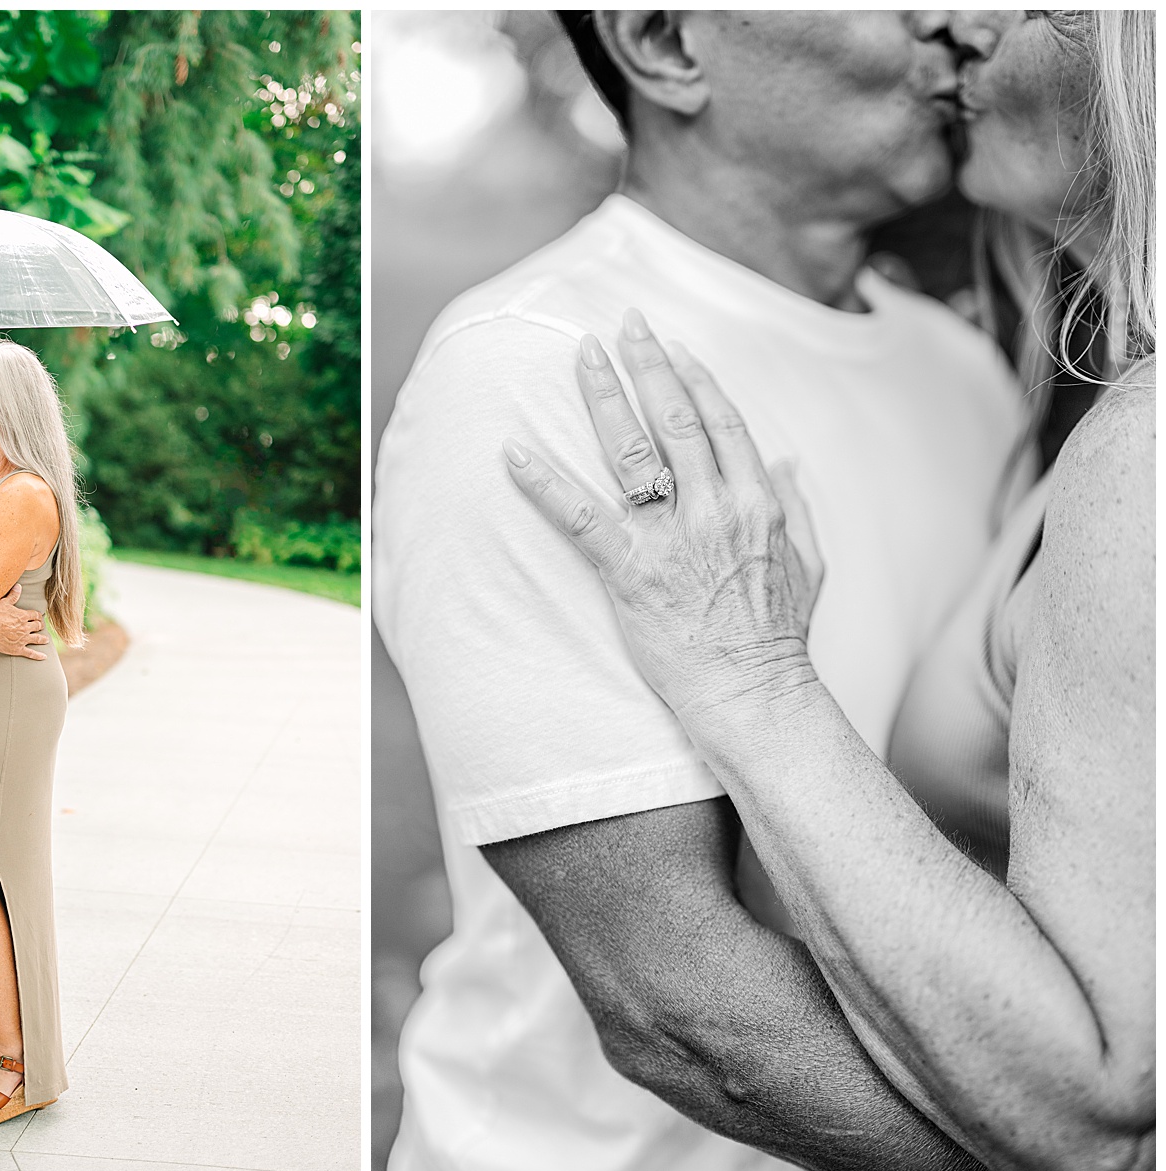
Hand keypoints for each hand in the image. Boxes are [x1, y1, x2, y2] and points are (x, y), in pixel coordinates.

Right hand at [0, 584, 49, 659]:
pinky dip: (38, 655)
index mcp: (23, 616)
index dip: (38, 616)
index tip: (39, 617)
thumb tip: (18, 586)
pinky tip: (44, 657)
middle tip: (41, 627)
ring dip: (42, 639)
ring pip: (37, 639)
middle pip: (37, 626)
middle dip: (40, 626)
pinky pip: (31, 653)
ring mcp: (23, 639)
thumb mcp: (4, 603)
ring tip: (46, 640)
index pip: (35, 615)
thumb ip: (13, 596)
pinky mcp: (18, 648)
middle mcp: (25, 627)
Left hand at [503, 309, 823, 724]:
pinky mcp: (629, 572)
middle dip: (648, 364)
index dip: (694, 377)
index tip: (673, 347)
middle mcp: (715, 509)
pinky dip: (543, 482)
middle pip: (675, 419)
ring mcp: (671, 539)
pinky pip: (579, 517)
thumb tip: (785, 461)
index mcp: (757, 502)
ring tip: (583, 355)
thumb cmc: (778, 639)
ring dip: (604, 396)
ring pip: (633, 450)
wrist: (754, 696)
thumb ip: (795, 507)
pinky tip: (513, 452)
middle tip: (623, 323)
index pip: (722, 421)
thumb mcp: (809, 565)